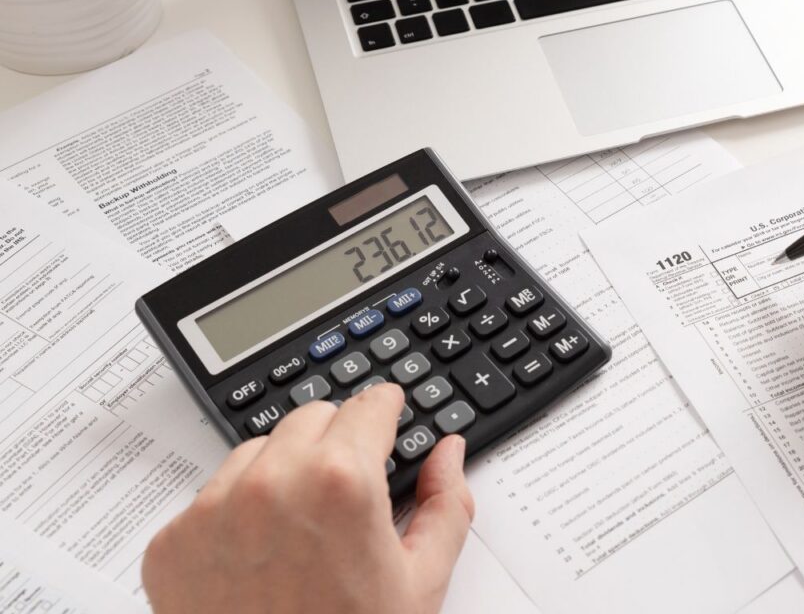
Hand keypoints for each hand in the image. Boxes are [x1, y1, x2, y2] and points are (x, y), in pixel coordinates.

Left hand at [142, 384, 473, 613]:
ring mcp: (212, 512)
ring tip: (303, 530)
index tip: (387, 414)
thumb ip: (446, 504)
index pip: (367, 404)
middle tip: (351, 488)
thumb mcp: (421, 582)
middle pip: (312, 417)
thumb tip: (446, 453)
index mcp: (341, 482)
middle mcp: (272, 483)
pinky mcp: (172, 543)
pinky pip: (208, 499)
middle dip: (337, 440)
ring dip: (283, 471)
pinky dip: (235, 515)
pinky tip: (260, 559)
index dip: (386, 411)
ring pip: (256, 451)